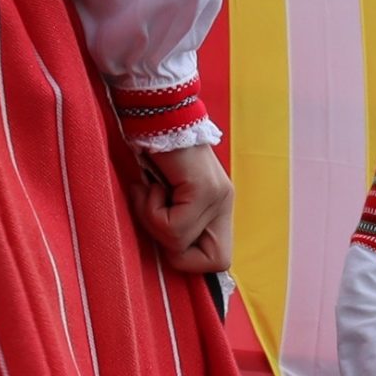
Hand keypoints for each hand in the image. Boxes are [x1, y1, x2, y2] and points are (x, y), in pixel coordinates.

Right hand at [130, 143, 233, 272]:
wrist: (153, 116)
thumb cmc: (152, 156)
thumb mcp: (165, 196)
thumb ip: (172, 220)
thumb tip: (167, 249)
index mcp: (220, 206)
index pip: (220, 258)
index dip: (190, 259)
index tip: (167, 231)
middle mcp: (225, 202)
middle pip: (216, 260)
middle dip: (176, 249)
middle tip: (159, 215)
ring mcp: (217, 196)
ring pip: (180, 242)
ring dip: (153, 220)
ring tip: (150, 191)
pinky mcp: (202, 189)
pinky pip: (173, 225)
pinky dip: (150, 209)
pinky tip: (151, 185)